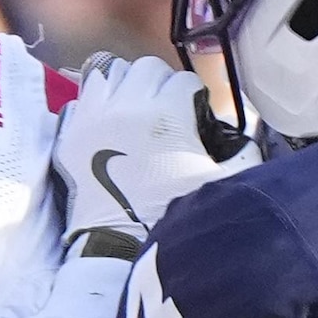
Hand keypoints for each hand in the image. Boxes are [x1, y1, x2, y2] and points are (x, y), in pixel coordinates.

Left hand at [53, 50, 245, 264]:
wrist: (117, 249)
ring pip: (112, 72)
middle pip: (148, 68)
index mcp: (166, 114)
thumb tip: (247, 139)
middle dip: (162, 85)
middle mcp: (127, 105)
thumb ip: (242, 156)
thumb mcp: (218, 186)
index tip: (195, 120)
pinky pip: (84, 96)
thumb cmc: (169, 217)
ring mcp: (93, 116)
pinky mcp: (71, 133)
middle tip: (168, 112)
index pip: (185, 82)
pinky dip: (99, 102)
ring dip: (128, 85)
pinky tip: (109, 124)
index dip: (195, 99)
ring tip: (136, 111)